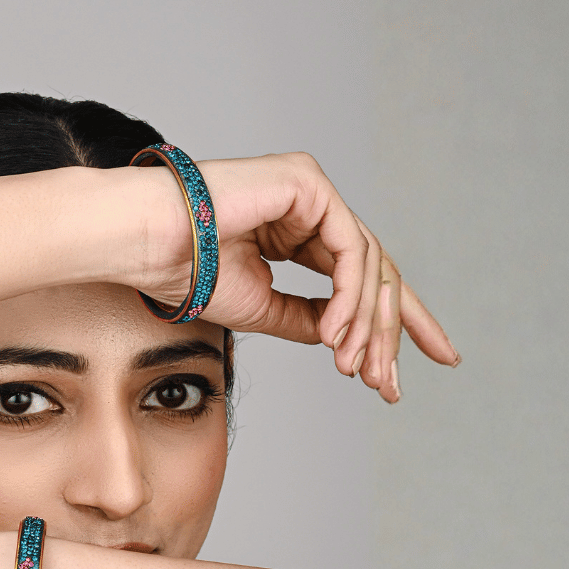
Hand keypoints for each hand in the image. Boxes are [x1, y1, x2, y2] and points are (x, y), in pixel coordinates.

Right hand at [139, 152, 458, 401]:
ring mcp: (312, 190)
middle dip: (388, 332)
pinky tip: (336, 333)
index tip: (420, 364)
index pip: (360, 274)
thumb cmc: (185, 271)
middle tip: (389, 385)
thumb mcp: (262, 309)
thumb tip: (343, 339)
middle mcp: (311, 205)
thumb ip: (306, 319)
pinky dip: (349, 296)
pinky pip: (349, 247)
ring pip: (368, 263)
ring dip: (365, 323)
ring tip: (351, 367)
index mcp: (297, 229)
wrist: (147, 245)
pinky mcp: (308, 183)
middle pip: (375, 270)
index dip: (391, 321)